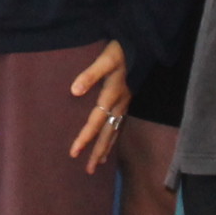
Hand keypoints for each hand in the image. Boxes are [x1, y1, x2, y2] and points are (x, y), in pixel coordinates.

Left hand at [66, 41, 131, 172]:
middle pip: (107, 133)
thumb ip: (90, 74)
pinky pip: (120, 124)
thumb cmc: (120, 50)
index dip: (85, 137)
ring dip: (106, 148)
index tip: (74, 152)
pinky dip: (113, 137)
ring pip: (115, 131)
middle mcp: (120, 103)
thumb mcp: (105, 58)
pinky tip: (109, 145)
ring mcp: (125, 103)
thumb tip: (74, 91)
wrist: (141, 43)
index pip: (96, 121)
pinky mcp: (127, 100)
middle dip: (97, 151)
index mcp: (113, 94)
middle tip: (88, 170)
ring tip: (97, 165)